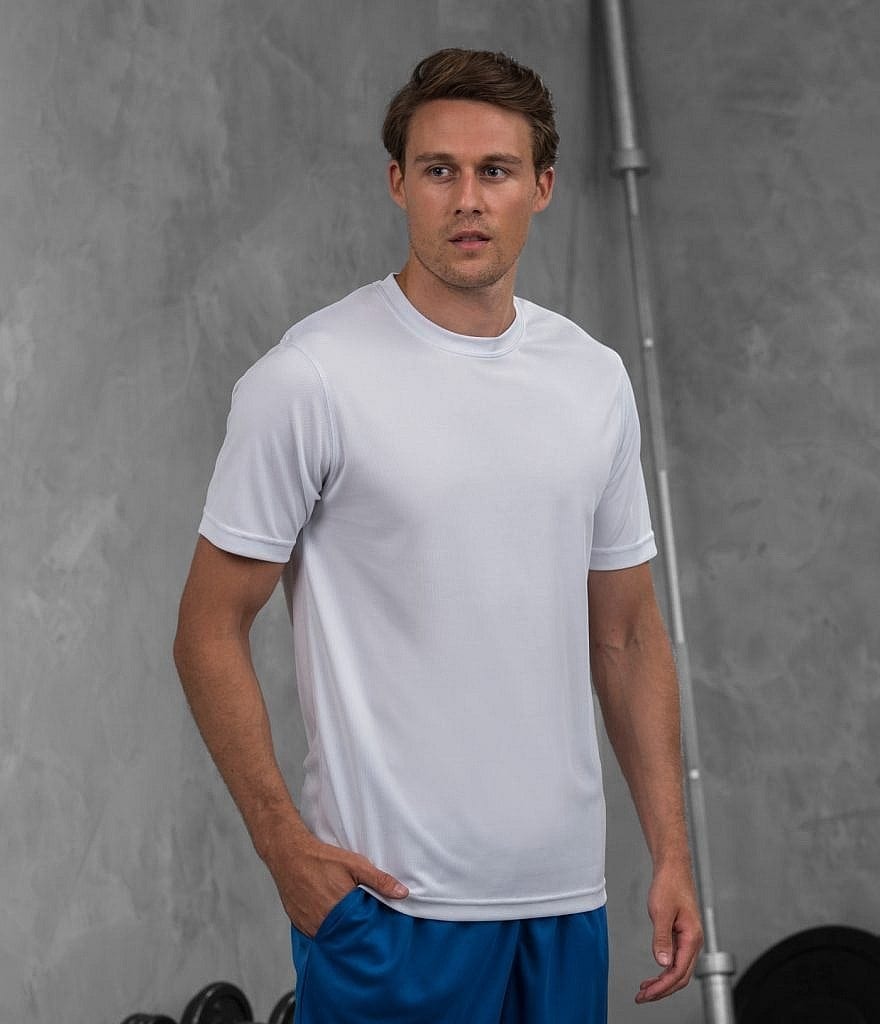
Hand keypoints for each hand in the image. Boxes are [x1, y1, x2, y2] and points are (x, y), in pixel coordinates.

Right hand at [264, 825, 408, 937]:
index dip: (371, 930)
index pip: (362, 931)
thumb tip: (403, 893)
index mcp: (340, 910)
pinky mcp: (300, 925)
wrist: (289, 855)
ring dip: (340, 932)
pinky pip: (317, 934)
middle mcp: (323, 922)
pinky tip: (331, 919)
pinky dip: (326, 929)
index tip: (378, 929)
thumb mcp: (355, 865)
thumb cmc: (322, 859)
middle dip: (356, 932)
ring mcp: (309, 926)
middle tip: (363, 924)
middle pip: (346, 936)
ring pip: (331, 937)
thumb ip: (379, 880)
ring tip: (348, 922)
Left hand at [635, 860, 702, 1003]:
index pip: (679, 972)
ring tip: (645, 990)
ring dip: (663, 982)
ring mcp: (688, 939)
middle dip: (662, 990)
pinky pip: (676, 959)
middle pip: (681, 976)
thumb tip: (662, 964)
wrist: (673, 868)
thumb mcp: (661, 912)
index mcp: (691, 938)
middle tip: (642, 997)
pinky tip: (654, 974)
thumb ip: (661, 939)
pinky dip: (664, 970)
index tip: (646, 994)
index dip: (662, 987)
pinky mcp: (681, 934)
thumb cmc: (669, 885)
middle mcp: (693, 941)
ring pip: (679, 970)